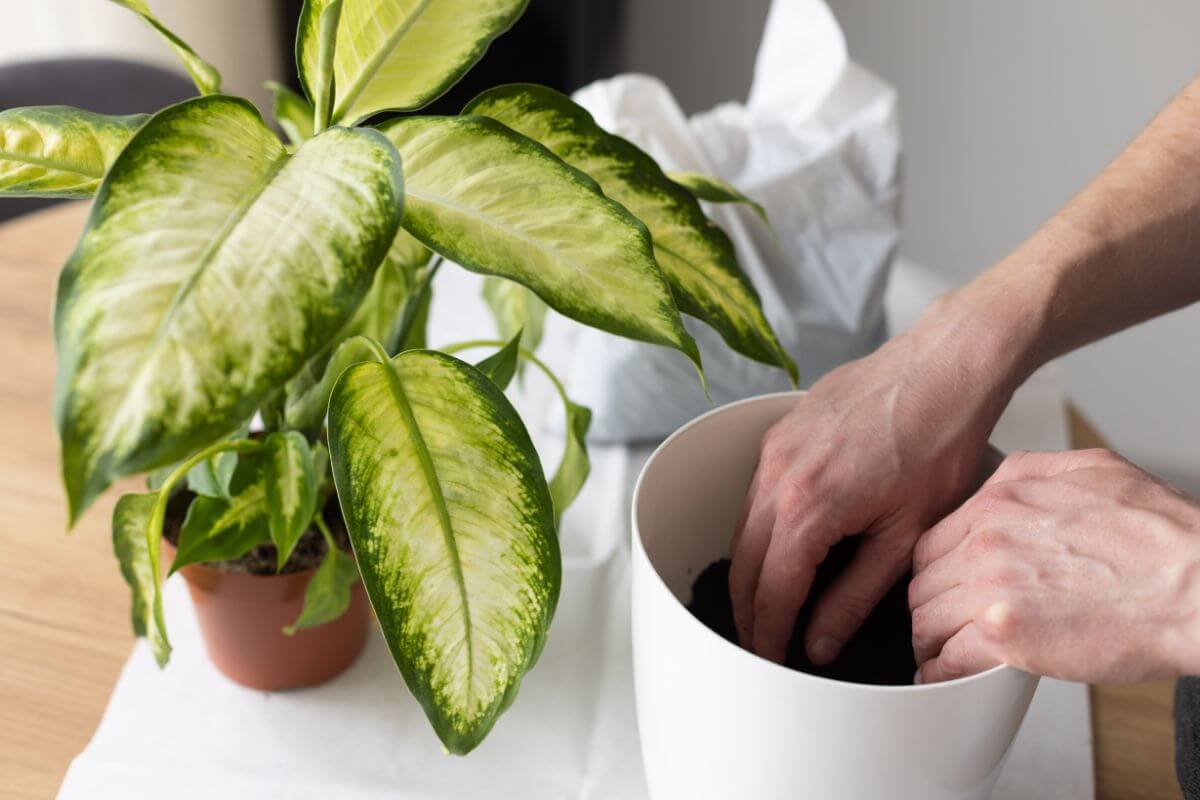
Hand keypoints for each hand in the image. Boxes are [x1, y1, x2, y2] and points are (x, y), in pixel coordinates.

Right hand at [729, 303, 1028, 664]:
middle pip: (743, 564)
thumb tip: (819, 642)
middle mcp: (778, 476)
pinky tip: (783, 545)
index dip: (769, 636)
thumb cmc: (941, 442)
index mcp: (808, 507)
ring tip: (771, 605)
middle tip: (763, 646)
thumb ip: (856, 596)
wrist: (946, 366)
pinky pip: (755, 493)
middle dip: (749, 612)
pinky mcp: (781, 432)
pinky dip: (760, 529)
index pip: (771, 592)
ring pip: (743, 527)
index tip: (772, 663)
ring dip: (751, 571)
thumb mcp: (906, 534)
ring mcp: (774, 449)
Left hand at [910, 449, 1199, 683]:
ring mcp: (992, 586)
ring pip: (928, 619)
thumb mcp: (1094, 470)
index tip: (941, 588)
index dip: (935, 571)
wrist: (1199, 586)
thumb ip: (1036, 472)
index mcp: (1001, 500)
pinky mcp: (1005, 634)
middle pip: (924, 580)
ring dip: (931, 641)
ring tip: (941, 655)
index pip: (934, 540)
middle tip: (940, 625)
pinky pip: (948, 658)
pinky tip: (946, 677)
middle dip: (930, 606)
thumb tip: (1006, 483)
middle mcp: (987, 539)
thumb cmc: (1162, 535)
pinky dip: (941, 672)